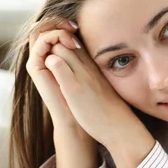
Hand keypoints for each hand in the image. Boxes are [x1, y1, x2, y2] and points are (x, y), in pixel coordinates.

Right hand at [26, 18, 83, 130]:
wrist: (78, 119)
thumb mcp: (88, 70)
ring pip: (40, 32)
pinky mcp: (35, 68)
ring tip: (72, 34)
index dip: (65, 22)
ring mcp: (39, 61)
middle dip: (58, 21)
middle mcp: (45, 56)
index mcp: (57, 55)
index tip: (80, 24)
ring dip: (55, 28)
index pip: (53, 28)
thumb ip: (84, 52)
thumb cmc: (87, 98)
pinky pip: (38, 44)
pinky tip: (68, 43)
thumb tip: (90, 32)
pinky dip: (50, 37)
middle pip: (44, 27)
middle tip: (74, 25)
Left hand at [38, 28, 142, 147]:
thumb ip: (93, 76)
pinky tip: (48, 78)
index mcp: (94, 65)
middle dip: (53, 47)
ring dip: (49, 54)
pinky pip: (56, 63)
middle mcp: (88, 66)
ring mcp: (81, 74)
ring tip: (48, 73)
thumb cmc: (110, 110)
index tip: (58, 59)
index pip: (74, 42)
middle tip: (49, 65)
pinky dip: (49, 64)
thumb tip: (83, 77)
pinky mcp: (73, 86)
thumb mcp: (103, 87)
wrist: (119, 126)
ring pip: (58, 47)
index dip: (62, 46)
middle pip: (65, 40)